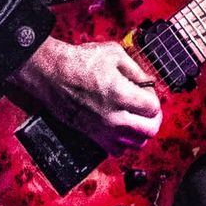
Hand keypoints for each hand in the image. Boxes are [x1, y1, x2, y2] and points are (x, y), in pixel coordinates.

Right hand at [6, 36, 161, 153]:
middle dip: (153, 118)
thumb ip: (136, 71)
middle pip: (150, 130)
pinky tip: (121, 128)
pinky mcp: (93, 136)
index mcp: (121, 94)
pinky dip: (124, 142)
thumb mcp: (113, 54)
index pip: (154, 108)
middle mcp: (114, 117)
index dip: (153, 98)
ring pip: (137, 143)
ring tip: (135, 118)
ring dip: (141, 131)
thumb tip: (149, 83)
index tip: (146, 92)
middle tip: (147, 108)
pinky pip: (118, 150)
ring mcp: (103, 130)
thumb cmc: (79, 62)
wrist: (51, 74)